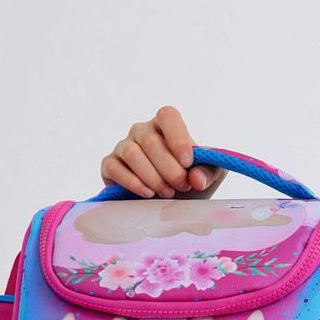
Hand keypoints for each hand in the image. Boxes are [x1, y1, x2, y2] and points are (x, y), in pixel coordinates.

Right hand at [100, 105, 224, 198]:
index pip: (167, 116)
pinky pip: (114, 168)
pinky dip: (132, 182)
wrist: (170, 202)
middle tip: (182, 186)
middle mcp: (141, 131)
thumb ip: (208, 172)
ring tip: (167, 193)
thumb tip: (196, 179)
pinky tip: (148, 194)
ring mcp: (123, 146)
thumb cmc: (189, 181)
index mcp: (165, 125)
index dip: (178, 138)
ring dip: (152, 177)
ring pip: (132, 154)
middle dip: (169, 169)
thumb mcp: (209, 175)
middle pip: (151, 141)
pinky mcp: (110, 165)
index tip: (188, 163)